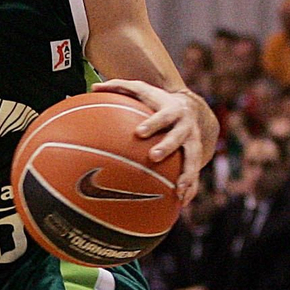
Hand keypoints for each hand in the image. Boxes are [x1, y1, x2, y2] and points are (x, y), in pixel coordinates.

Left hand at [94, 79, 209, 203]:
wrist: (191, 109)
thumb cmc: (158, 101)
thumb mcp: (142, 90)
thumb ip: (120, 87)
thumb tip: (94, 85)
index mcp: (173, 111)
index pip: (163, 117)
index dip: (152, 124)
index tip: (139, 133)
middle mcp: (186, 128)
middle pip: (178, 138)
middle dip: (167, 147)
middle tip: (153, 157)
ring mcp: (193, 144)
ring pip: (193, 160)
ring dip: (187, 175)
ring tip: (178, 191)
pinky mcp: (195, 158)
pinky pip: (195, 176)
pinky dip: (190, 189)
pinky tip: (180, 204)